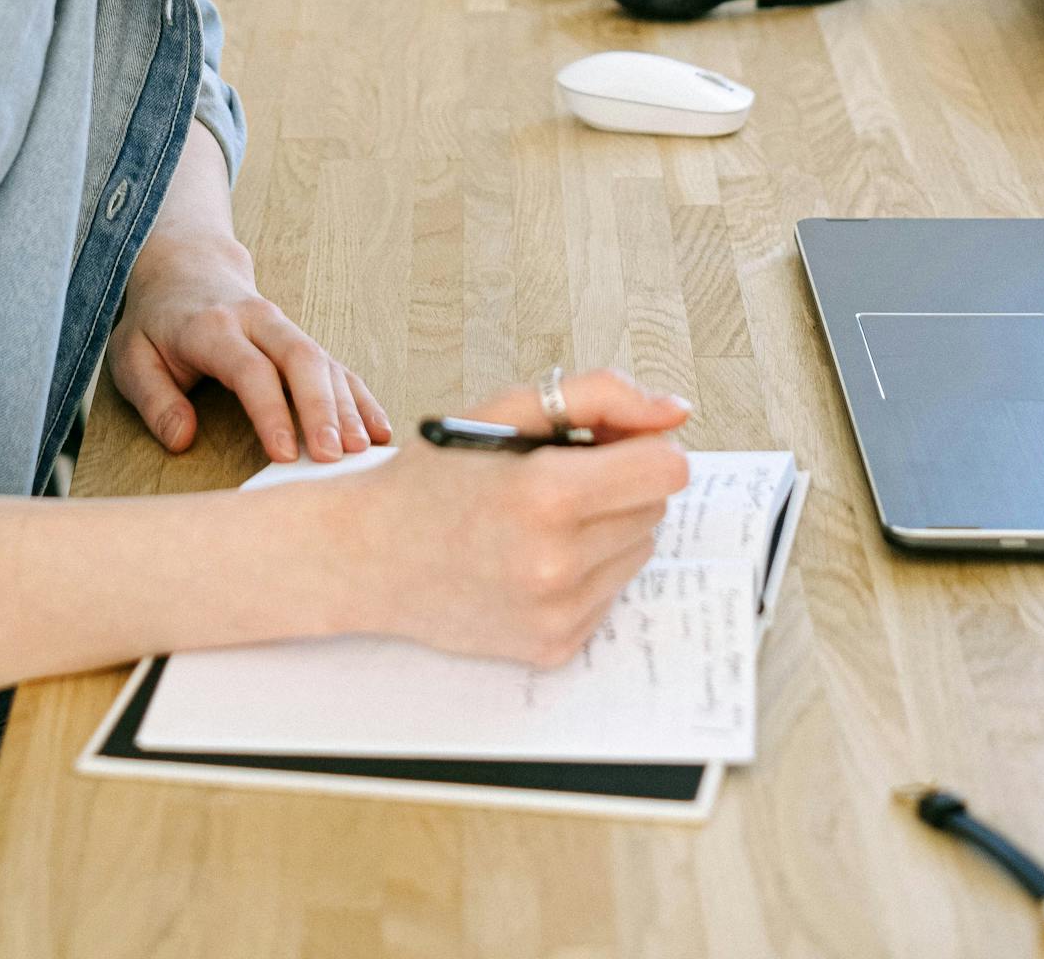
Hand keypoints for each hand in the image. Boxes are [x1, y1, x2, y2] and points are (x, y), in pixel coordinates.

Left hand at [107, 229, 391, 464]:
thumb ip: (154, 399)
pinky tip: (379, 431)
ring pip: (324, 361)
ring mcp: (284, 328)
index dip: (269, 410)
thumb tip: (182, 439)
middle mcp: (257, 322)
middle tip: (334, 457)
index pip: (250, 368)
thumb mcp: (131, 356)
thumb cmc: (156, 323)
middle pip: (300, 359)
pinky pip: (337, 367)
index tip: (283, 452)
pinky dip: (361, 398)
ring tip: (361, 451)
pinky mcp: (299, 340)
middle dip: (321, 408)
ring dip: (347, 406)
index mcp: (212, 327)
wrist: (187, 269)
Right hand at [329, 367, 690, 666]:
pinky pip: (610, 594)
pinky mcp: (555, 646)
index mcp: (547, 495)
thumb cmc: (433, 478)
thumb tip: (675, 411)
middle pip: (655, 509)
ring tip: (541, 518)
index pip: (667, 470)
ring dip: (606, 528)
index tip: (611, 444)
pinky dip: (585, 571)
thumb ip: (600, 396)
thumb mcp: (506, 411)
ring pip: (638, 551)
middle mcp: (557, 563)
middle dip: (620, 484)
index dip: (644, 446)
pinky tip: (531, 557)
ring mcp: (557, 612)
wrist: (369, 557)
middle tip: (561, 476)